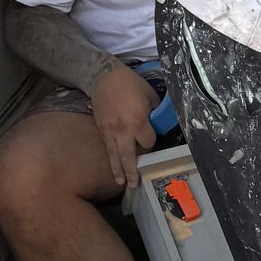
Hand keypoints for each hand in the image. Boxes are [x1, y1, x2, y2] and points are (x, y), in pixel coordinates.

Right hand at [91, 63, 158, 191]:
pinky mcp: (102, 131)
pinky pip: (107, 149)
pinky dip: (111, 161)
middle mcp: (124, 130)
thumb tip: (159, 124)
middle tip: (135, 184)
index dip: (151, 142)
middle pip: (129, 156)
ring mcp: (111, 132)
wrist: (105, 77)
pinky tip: (113, 170)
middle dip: (132, 171)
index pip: (148, 142)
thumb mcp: (150, 95)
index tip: (151, 137)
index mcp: (139, 121)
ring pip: (115, 156)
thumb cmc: (131, 84)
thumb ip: (155, 113)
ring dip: (119, 171)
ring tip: (123, 183)